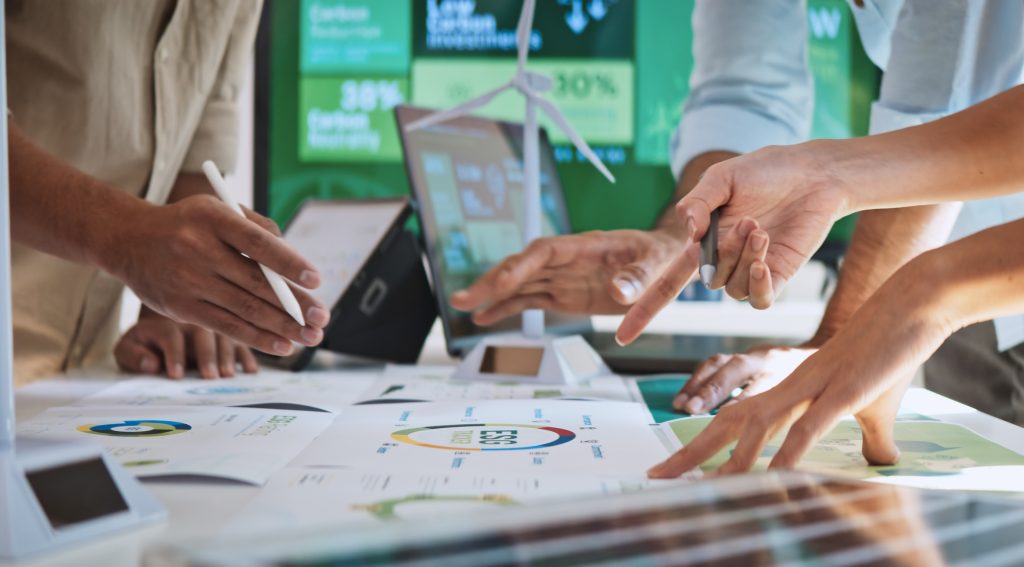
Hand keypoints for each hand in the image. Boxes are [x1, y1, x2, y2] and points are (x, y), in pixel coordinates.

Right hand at [104, 195, 330, 356]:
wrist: (129, 240)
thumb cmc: (189, 224)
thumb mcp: (218, 209)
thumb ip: (257, 228)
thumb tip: (295, 261)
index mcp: (213, 218)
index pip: (258, 243)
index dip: (289, 263)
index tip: (316, 279)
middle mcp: (198, 249)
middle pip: (256, 283)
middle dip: (295, 305)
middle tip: (323, 318)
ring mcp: (188, 281)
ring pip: (244, 309)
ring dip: (283, 327)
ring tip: (310, 338)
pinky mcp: (181, 308)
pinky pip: (227, 326)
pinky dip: (258, 338)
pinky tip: (283, 345)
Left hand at [115, 308, 257, 378]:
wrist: (163, 310)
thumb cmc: (146, 342)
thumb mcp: (128, 346)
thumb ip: (132, 355)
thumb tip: (150, 364)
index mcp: (165, 321)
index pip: (170, 335)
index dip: (173, 356)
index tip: (175, 376)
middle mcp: (192, 317)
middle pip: (202, 333)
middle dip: (207, 355)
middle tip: (210, 377)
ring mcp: (214, 319)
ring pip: (225, 332)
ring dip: (229, 354)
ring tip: (228, 374)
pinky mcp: (230, 326)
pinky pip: (243, 336)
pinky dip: (248, 353)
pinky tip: (251, 370)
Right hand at [450, 228, 686, 323]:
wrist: (666, 259)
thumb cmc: (662, 255)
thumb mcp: (658, 264)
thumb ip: (639, 276)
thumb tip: (618, 292)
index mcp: (585, 246)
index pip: (544, 251)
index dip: (521, 265)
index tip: (502, 281)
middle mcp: (567, 260)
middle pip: (521, 267)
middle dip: (492, 281)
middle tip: (463, 298)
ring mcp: (563, 278)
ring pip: (519, 285)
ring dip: (491, 295)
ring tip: (462, 306)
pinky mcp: (564, 295)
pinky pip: (530, 301)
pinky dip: (507, 308)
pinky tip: (484, 318)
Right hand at [618, 143, 851, 343]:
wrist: (812, 174)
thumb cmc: (765, 171)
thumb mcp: (722, 179)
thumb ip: (699, 202)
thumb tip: (689, 232)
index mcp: (702, 243)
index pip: (666, 284)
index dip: (644, 311)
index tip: (622, 338)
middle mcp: (723, 262)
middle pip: (708, 280)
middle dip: (724, 252)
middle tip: (748, 220)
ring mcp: (750, 271)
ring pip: (732, 288)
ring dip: (744, 258)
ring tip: (761, 228)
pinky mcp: (777, 276)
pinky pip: (758, 300)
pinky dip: (758, 284)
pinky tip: (763, 260)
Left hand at [647, 266, 948, 477]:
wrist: (912, 303)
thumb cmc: (890, 352)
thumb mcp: (874, 404)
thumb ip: (869, 435)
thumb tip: (881, 461)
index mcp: (786, 383)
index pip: (734, 413)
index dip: (703, 438)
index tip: (676, 464)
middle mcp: (788, 382)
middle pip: (728, 418)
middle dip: (692, 450)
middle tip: (657, 475)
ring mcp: (813, 385)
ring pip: (758, 423)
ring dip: (732, 458)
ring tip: (706, 487)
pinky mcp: (845, 391)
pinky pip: (808, 426)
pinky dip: (788, 453)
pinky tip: (774, 477)